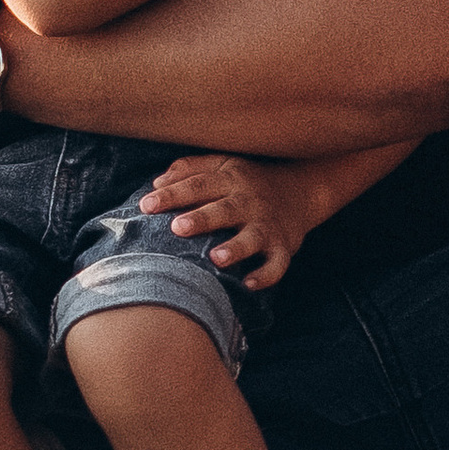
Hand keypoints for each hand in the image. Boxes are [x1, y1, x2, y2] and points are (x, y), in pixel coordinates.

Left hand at [140, 153, 323, 289]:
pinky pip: (278, 263)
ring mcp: (267, 225)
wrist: (302, 190)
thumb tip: (157, 182)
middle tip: (177, 227)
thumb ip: (191, 169)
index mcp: (230, 179)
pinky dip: (266, 275)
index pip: (198, 184)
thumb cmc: (249, 182)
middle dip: (202, 218)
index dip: (172, 194)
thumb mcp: (224, 164)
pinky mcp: (283, 246)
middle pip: (224, 209)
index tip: (146, 206)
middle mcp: (249, 201)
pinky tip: (249, 285)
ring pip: (252, 237)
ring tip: (216, 258)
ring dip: (235, 247)